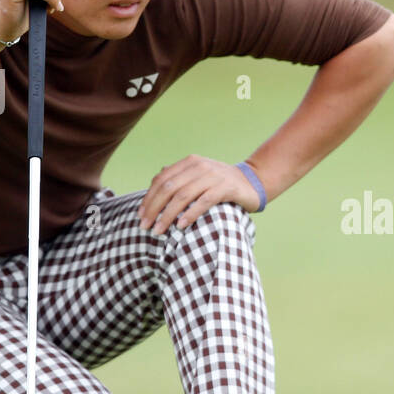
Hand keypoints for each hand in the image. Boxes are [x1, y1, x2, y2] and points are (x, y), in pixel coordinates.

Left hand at [139, 155, 262, 234]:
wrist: (253, 182)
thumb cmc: (221, 184)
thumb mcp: (199, 177)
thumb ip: (180, 178)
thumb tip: (155, 184)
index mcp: (189, 163)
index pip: (161, 180)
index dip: (149, 198)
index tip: (140, 216)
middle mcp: (199, 166)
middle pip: (168, 187)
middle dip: (153, 208)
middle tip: (145, 227)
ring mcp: (213, 176)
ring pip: (182, 196)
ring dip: (167, 215)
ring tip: (158, 230)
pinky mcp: (226, 188)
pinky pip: (203, 201)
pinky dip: (190, 214)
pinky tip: (180, 226)